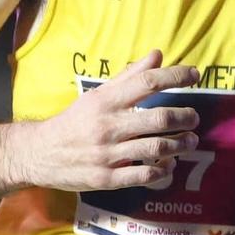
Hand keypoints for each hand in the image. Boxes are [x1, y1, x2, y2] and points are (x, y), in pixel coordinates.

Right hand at [11, 49, 201, 192]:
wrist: (39, 153)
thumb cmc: (74, 121)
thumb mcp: (97, 95)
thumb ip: (129, 76)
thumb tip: (157, 55)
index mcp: (105, 101)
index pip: (147, 82)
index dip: (175, 76)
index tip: (195, 75)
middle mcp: (107, 126)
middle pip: (158, 119)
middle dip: (184, 117)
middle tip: (194, 117)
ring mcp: (107, 154)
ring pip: (156, 148)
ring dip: (180, 144)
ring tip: (190, 140)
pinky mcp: (105, 179)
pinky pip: (143, 175)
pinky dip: (162, 170)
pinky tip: (169, 164)